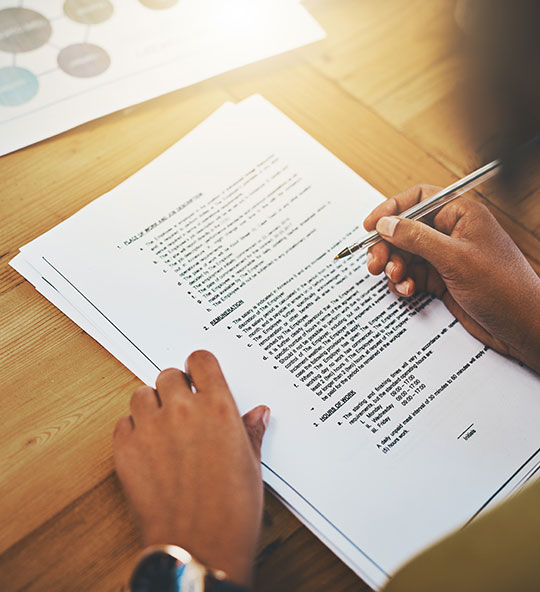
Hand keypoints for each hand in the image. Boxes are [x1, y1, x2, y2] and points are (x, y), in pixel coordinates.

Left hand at [113, 350, 269, 586]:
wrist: (199, 546)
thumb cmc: (231, 510)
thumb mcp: (250, 466)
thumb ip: (249, 432)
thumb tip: (258, 414)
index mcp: (218, 408)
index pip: (201, 361)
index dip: (199, 366)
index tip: (198, 374)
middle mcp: (183, 410)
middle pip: (169, 375)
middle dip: (175, 388)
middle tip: (181, 407)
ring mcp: (152, 428)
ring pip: (141, 394)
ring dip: (151, 404)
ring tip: (162, 425)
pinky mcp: (126, 449)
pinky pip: (122, 423)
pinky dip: (132, 430)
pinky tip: (146, 447)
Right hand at [363, 185, 539, 373]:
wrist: (521, 326)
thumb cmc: (502, 288)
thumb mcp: (455, 259)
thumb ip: (417, 238)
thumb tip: (386, 224)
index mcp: (461, 214)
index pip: (418, 199)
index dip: (391, 210)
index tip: (370, 226)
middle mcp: (451, 232)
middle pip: (405, 229)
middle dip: (388, 246)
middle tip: (375, 263)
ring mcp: (445, 256)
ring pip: (405, 254)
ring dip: (395, 266)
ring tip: (397, 279)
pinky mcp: (441, 278)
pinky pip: (412, 274)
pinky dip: (404, 282)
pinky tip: (408, 290)